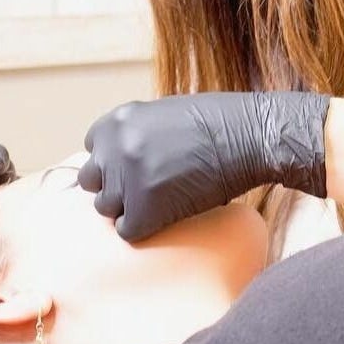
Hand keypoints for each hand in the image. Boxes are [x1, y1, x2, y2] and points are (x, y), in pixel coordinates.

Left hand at [78, 92, 330, 240]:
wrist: (251, 137)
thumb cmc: (219, 123)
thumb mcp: (164, 114)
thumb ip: (135, 132)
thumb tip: (117, 159)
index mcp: (118, 120)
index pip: (94, 148)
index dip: (116, 160)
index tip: (138, 166)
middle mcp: (115, 147)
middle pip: (93, 180)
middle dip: (116, 185)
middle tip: (147, 188)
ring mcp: (128, 179)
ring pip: (105, 207)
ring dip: (129, 208)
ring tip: (162, 202)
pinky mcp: (144, 210)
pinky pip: (127, 230)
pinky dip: (146, 228)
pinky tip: (169, 215)